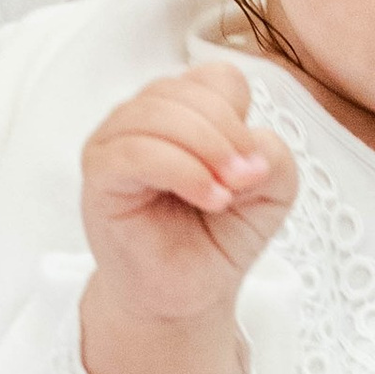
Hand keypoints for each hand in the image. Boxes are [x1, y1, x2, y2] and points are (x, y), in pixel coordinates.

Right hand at [79, 64, 294, 328]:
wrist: (184, 293)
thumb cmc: (218, 237)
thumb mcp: (271, 193)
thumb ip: (275, 157)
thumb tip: (252, 147)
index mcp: (187, 110)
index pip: (216, 79)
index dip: (240, 117)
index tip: (253, 166)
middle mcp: (147, 116)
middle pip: (189, 91)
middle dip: (227, 135)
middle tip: (245, 182)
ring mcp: (117, 140)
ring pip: (159, 113)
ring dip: (206, 151)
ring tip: (226, 196)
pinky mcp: (99, 172)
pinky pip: (134, 151)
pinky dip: (181, 170)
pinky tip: (208, 199)